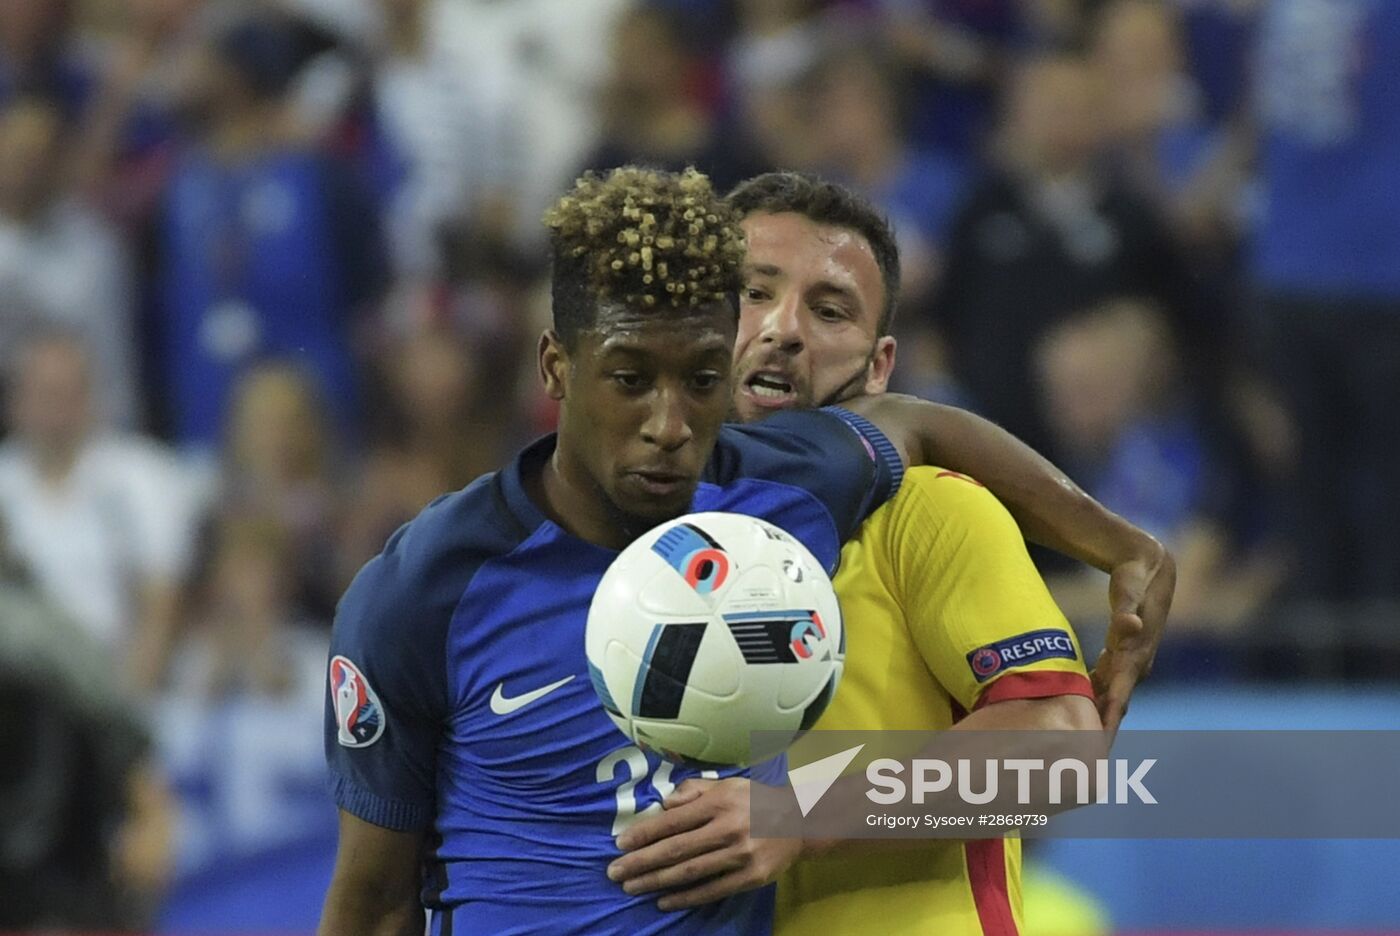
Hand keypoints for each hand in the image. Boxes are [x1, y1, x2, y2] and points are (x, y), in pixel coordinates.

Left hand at [607, 778, 802, 910]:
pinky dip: (685, 897)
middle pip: (676, 849)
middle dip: (641, 862)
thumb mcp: (726, 784)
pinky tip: (664, 900)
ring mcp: (740, 855)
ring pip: (689, 872)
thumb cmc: (755, 801)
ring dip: (656, 881)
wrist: (800, 822)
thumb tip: (664, 804)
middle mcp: (728, 828)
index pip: (673, 821)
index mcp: (719, 802)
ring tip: (631, 886)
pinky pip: (711, 890)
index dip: (644, 834)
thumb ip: (694, 790)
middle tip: (615, 872)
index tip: (620, 844)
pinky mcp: (751, 877)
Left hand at [1093, 542, 1175, 743]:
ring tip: (1074, 745)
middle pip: (1113, 707)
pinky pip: (1104, 682)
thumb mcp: (1131, 593)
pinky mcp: (1121, 655)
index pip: (1118, 701)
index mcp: (1134, 658)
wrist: (1150, 569)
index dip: (1106, 726)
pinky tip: (1075, 709)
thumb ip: (1127, 611)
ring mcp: (1129, 662)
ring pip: (1108, 697)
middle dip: (1099, 734)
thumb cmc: (1137, 581)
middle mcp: (1134, 666)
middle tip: (1078, 761)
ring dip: (1094, 719)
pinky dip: (1092, 697)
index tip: (1095, 751)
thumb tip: (1130, 625)